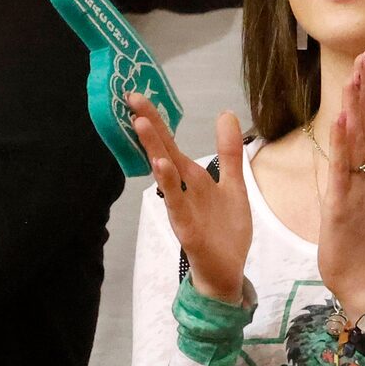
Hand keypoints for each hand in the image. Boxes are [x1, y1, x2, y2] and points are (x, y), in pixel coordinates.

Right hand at [135, 97, 252, 305]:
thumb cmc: (225, 230)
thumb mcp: (233, 184)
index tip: (139, 94)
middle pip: (163, 150)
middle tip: (131, 97)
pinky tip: (161, 165)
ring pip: (165, 173)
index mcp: (192, 177)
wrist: (227, 272)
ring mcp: (181, 206)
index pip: (171, 142)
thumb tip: (226, 114)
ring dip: (153, 148)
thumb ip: (228, 152)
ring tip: (140, 123)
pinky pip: (176, 201)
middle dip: (149, 125)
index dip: (158, 119)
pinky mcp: (186, 225)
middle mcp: (182, 189)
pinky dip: (168, 183)